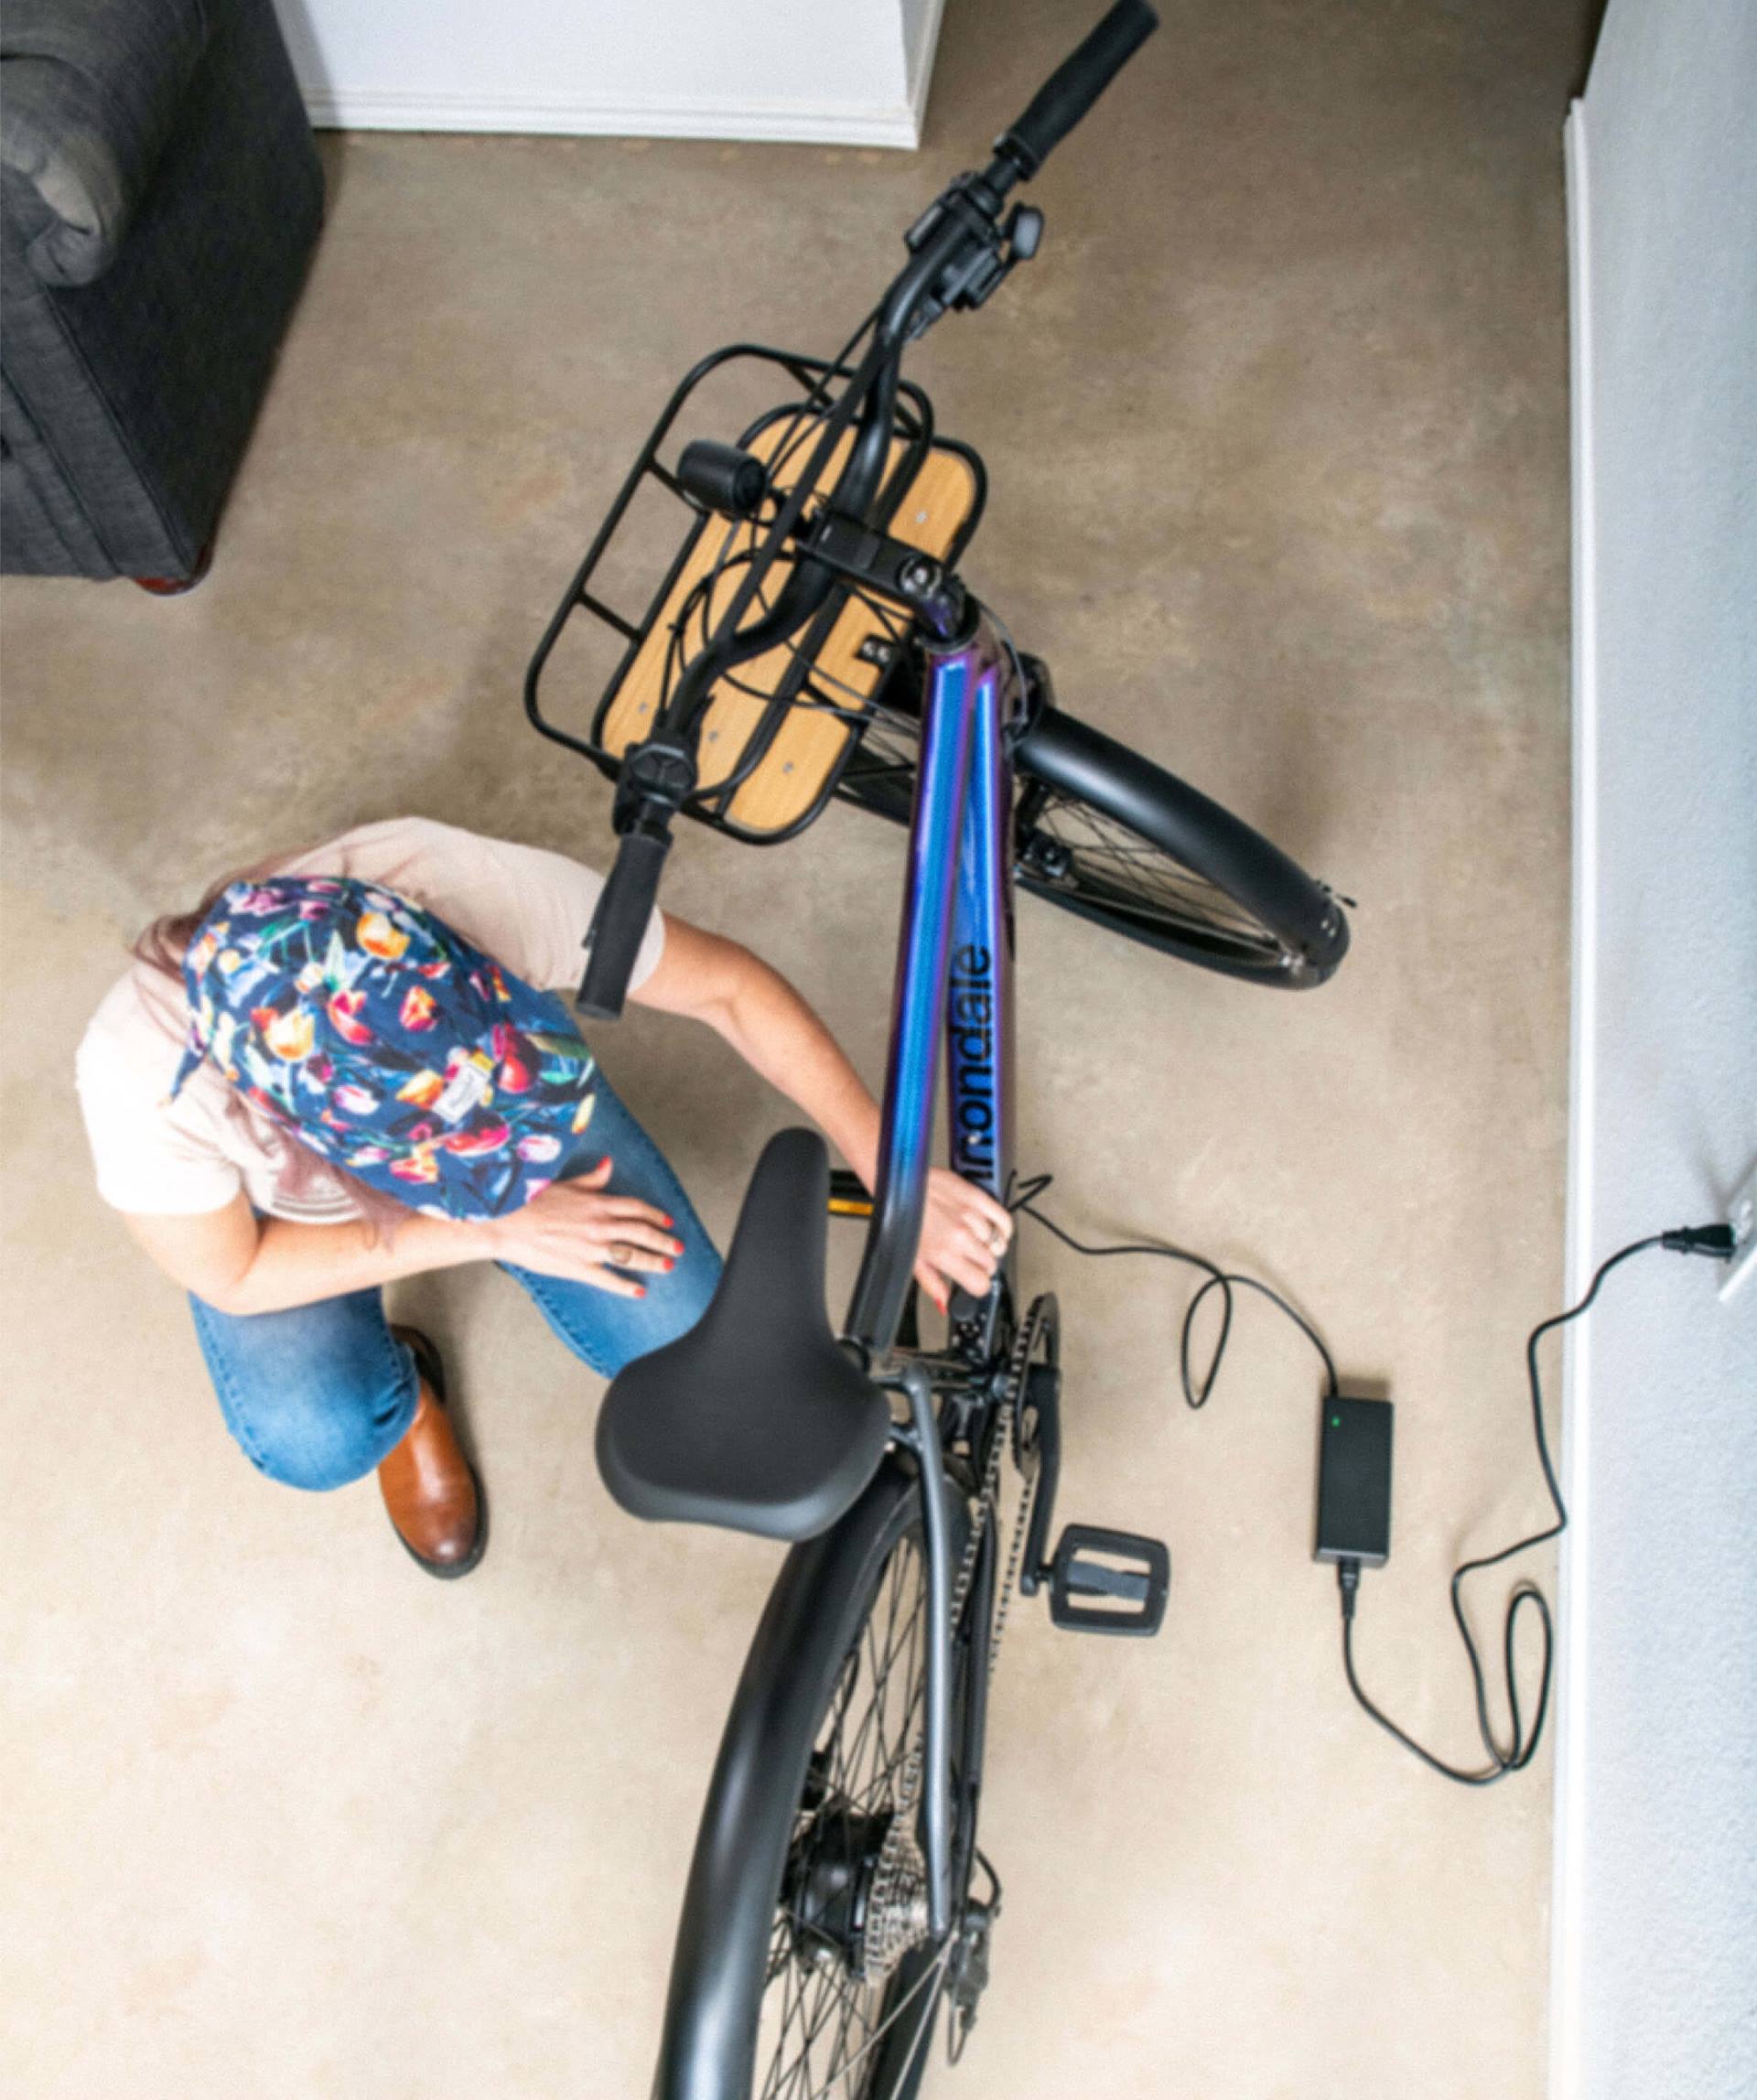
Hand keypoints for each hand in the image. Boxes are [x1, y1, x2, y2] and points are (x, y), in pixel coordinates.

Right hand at [481, 1157, 685, 1295]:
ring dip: (652, 1261)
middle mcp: (599, 1225)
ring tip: (667, 1266)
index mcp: (597, 1203)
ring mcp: (590, 1248)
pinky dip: (626, 1286)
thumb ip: (592, 1178)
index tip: (667, 1221)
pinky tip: (638, 1291)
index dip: (655, 1215)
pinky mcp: (578, 1267)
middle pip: (641, 1232)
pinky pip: (609, 1279)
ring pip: (631, 1255)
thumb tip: (609, 1164)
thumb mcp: (566, 1183)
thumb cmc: (531, 1201)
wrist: (506, 1222)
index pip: (636, 1208)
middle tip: (677, 1247)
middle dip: (663, 1240)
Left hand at [914, 1169, 1013, 1314]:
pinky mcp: (977, 1197)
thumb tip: (944, 1302)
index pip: (981, 1283)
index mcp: (945, 1254)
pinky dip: (1004, 1228)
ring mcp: (971, 1216)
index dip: (978, 1285)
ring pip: (998, 1244)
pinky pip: (1004, 1220)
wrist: (901, 1183)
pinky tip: (994, 1230)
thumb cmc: (903, 1217)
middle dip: (982, 1266)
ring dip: (989, 1246)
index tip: (973, 1281)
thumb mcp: (912, 1258)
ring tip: (976, 1241)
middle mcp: (961, 1236)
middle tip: (970, 1259)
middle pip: (991, 1264)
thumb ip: (932, 1283)